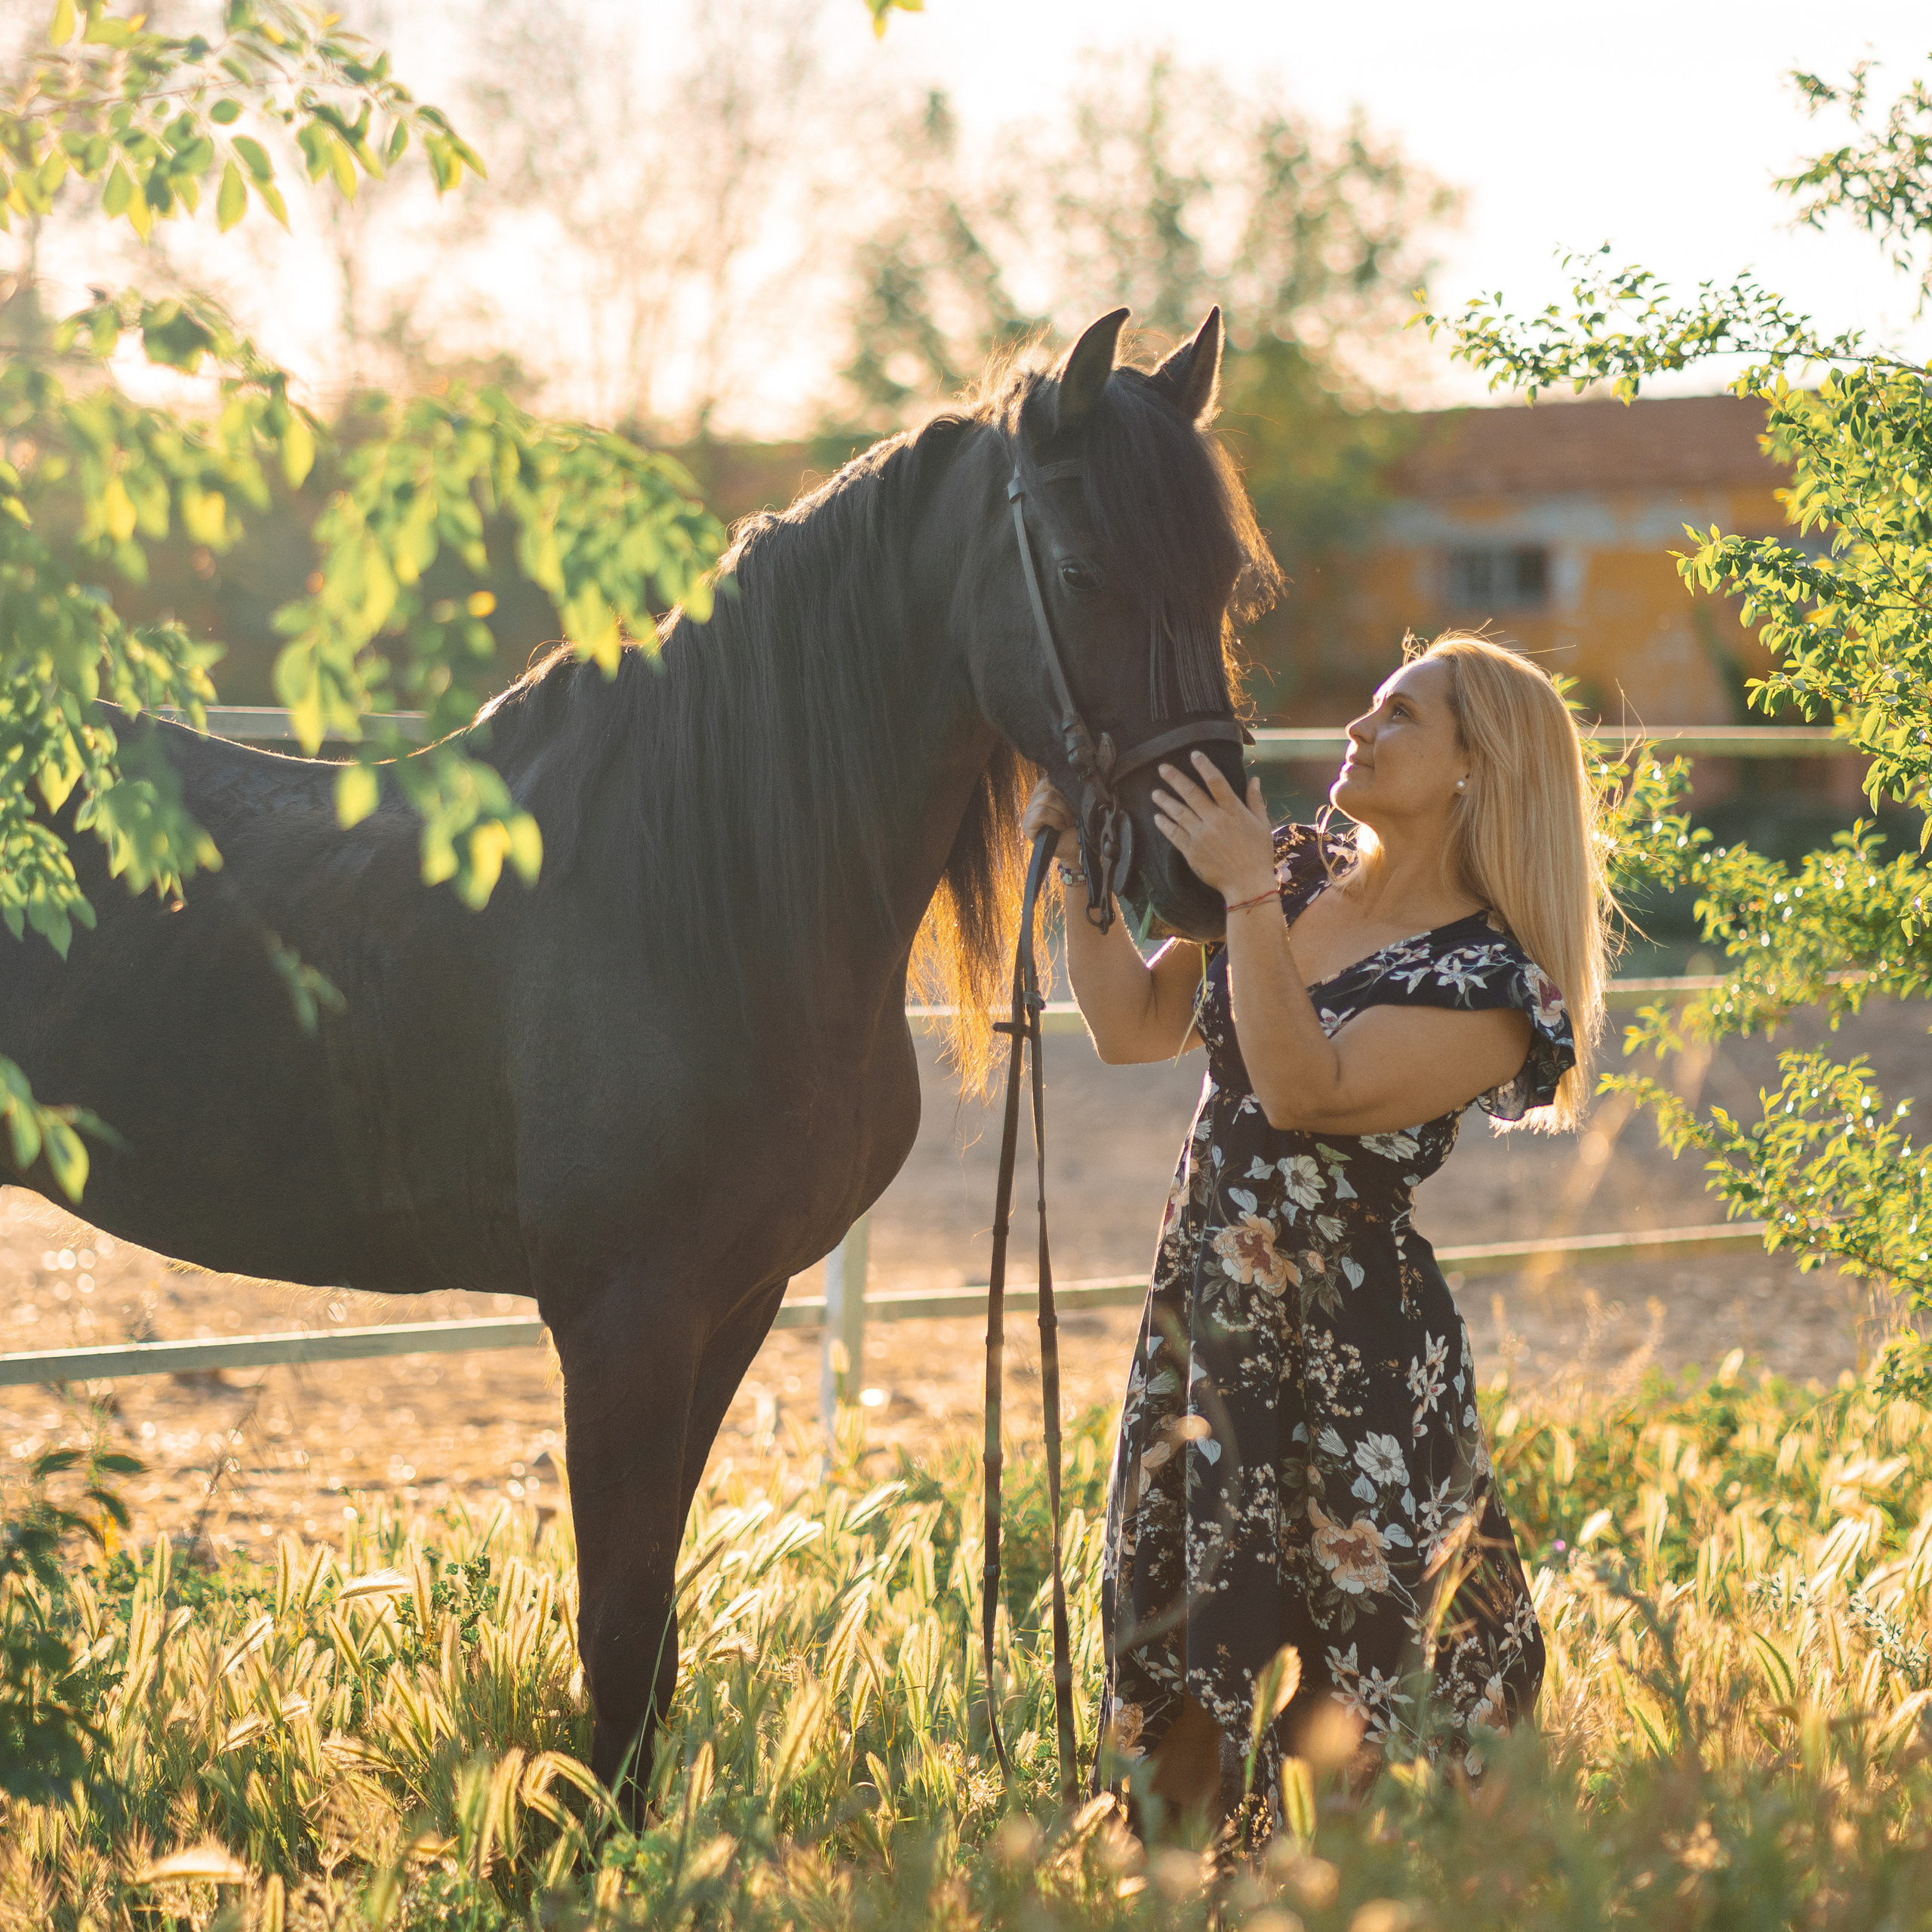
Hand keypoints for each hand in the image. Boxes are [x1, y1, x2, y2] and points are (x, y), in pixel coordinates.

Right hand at [1021, 776, 1080, 862]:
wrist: (1078, 847)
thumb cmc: (1078, 824)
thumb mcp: (1076, 802)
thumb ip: (1069, 789)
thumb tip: (1069, 776)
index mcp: (1046, 789)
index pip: (1051, 776)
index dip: (1066, 789)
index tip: (1075, 803)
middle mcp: (1036, 798)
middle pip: (1049, 784)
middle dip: (1066, 802)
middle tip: (1072, 816)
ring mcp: (1029, 811)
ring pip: (1047, 798)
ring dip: (1062, 812)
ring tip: (1066, 823)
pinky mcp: (1027, 825)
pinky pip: (1041, 813)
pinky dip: (1055, 820)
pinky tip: (1059, 828)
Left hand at [1151, 752, 1275, 900]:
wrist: (1248, 884)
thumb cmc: (1258, 854)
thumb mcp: (1262, 824)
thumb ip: (1255, 800)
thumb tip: (1255, 779)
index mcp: (1233, 811)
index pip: (1216, 782)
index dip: (1204, 766)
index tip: (1194, 754)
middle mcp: (1215, 820)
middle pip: (1191, 793)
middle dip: (1175, 778)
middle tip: (1162, 767)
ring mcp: (1201, 836)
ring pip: (1179, 812)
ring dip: (1165, 800)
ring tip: (1155, 792)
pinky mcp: (1192, 852)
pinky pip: (1174, 834)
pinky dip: (1165, 824)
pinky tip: (1157, 817)